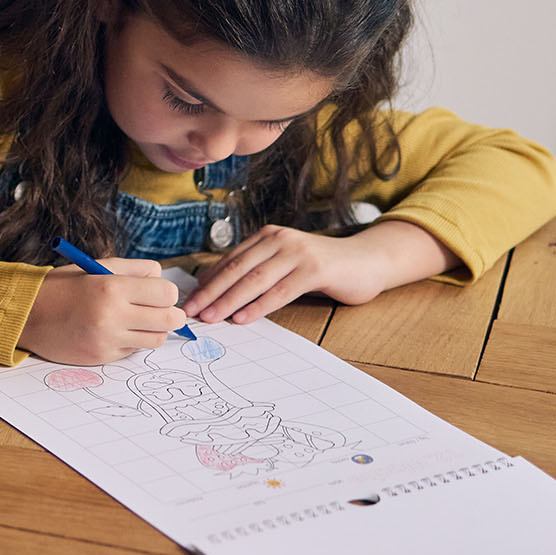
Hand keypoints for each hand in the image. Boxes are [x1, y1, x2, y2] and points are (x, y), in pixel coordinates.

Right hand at [18, 259, 182, 364]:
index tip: (156, 292)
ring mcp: (108, 340)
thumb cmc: (62, 287)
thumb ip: (133, 269)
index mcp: (111, 287)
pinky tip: (114, 330)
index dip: (165, 292)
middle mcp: (112, 316)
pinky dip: (131, 340)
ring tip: (136, 320)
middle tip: (159, 310)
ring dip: (152, 329)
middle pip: (170, 319)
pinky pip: (134, 350)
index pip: (167, 293)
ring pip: (156, 339)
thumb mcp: (95, 266)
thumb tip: (161, 278)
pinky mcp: (103, 357)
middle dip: (170, 313)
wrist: (27, 316)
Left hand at [187, 220, 456, 323]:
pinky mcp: (315, 269)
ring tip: (211, 317)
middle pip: (237, 269)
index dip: (208, 281)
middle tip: (190, 311)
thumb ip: (258, 271)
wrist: (367, 261)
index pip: (230, 260)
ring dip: (229, 301)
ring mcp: (297, 252)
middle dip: (211, 292)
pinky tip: (243, 318)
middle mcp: (278, 239)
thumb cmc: (321, 268)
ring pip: (255, 280)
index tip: (189, 300)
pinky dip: (259, 306)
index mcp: (266, 236)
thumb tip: (219, 291)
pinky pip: (280, 291)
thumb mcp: (284, 264)